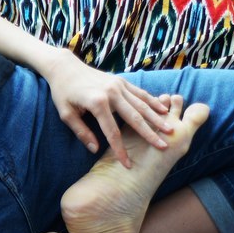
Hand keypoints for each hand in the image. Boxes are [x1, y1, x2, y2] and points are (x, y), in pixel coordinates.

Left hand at [41, 54, 171, 166]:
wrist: (65, 67)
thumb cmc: (63, 93)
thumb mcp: (66, 114)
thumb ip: (81, 132)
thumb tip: (95, 149)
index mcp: (97, 103)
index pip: (112, 132)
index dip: (120, 150)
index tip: (128, 164)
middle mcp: (111, 93)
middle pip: (134, 118)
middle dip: (150, 134)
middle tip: (164, 146)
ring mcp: (118, 85)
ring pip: (142, 104)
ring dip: (157, 117)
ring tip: (170, 129)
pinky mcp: (121, 80)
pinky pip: (140, 93)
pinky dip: (153, 101)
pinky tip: (164, 110)